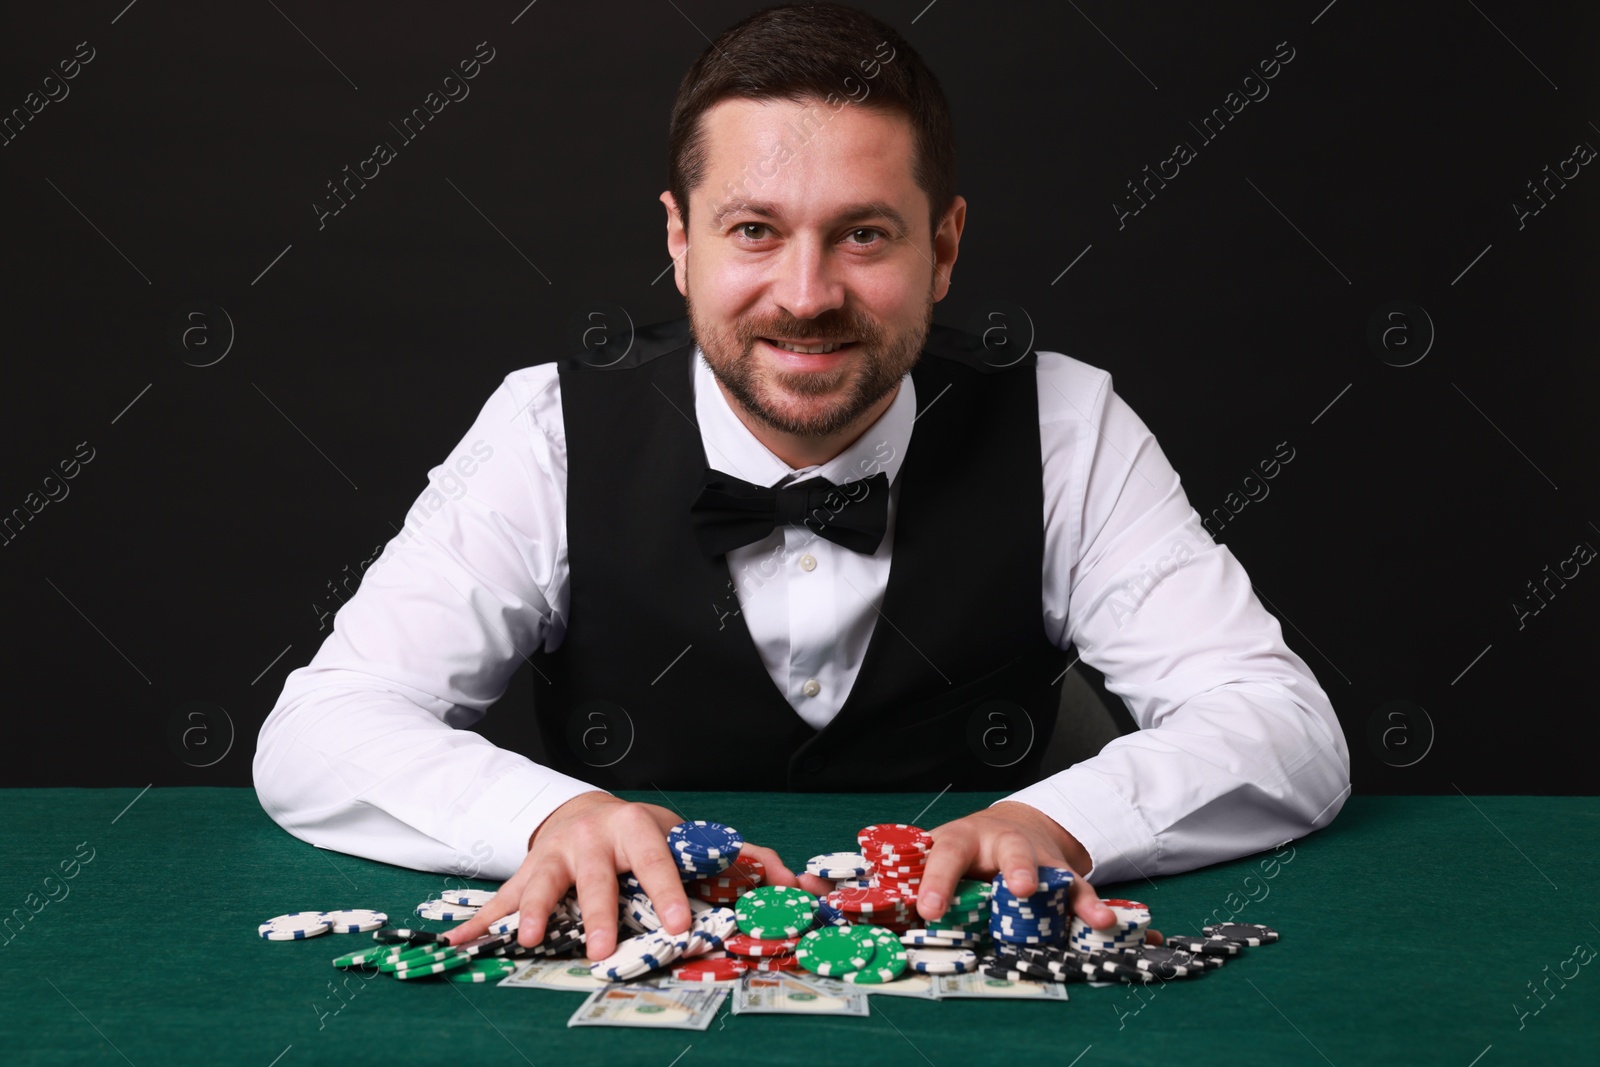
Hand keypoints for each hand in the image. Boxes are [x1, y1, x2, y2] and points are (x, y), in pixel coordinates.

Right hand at [443, 792, 804, 959]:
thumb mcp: (693, 840)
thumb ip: (747, 862)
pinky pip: (495, 900)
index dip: (668, 888)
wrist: (586, 813)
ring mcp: (553, 857)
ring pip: (540, 883)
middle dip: (597, 913)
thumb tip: (801, 886)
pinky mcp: (523, 875)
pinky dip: (474, 922)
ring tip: (521, 941)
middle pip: (595, 878)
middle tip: (598, 950)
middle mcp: (592, 840)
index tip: (678, 922)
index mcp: (639, 831)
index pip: (656, 859)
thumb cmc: (647, 838)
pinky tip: (453, 945)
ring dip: (528, 912)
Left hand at [915, 800, 1161, 944]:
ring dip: (1066, 891)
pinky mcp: (1061, 874)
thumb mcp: (928, 857)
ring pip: (1053, 870)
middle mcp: (1002, 844)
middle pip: (1011, 851)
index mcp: (961, 839)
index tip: (929, 909)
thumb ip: (900, 882)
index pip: (945, 855)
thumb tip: (849, 907)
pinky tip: (1105, 922)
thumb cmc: (960, 852)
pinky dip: (1092, 906)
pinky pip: (1078, 890)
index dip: (937, 881)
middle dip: (1017, 869)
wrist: (1009, 826)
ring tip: (1088, 913)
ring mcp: (1037, 858)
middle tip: (1020, 890)